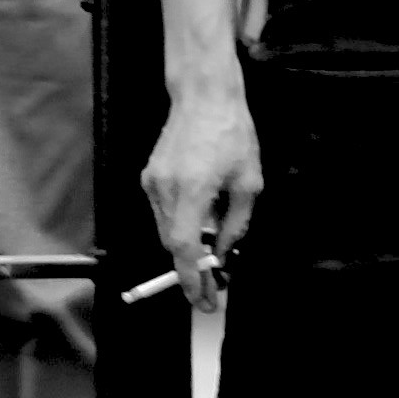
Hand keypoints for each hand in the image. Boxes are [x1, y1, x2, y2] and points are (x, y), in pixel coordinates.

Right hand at [139, 85, 262, 312]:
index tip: (202, 300)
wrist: (203, 97)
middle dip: (191, 270)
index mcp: (193, 190)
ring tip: (211, 259)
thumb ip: (237, 223)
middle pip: (173, 244)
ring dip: (187, 247)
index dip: (191, 279)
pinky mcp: (149, 176)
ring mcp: (152, 182)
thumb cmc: (231, 134)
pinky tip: (200, 225)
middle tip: (212, 289)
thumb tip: (224, 251)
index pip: (184, 247)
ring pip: (167, 229)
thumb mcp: (249, 183)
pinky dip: (180, 225)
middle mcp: (165, 189)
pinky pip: (163, 212)